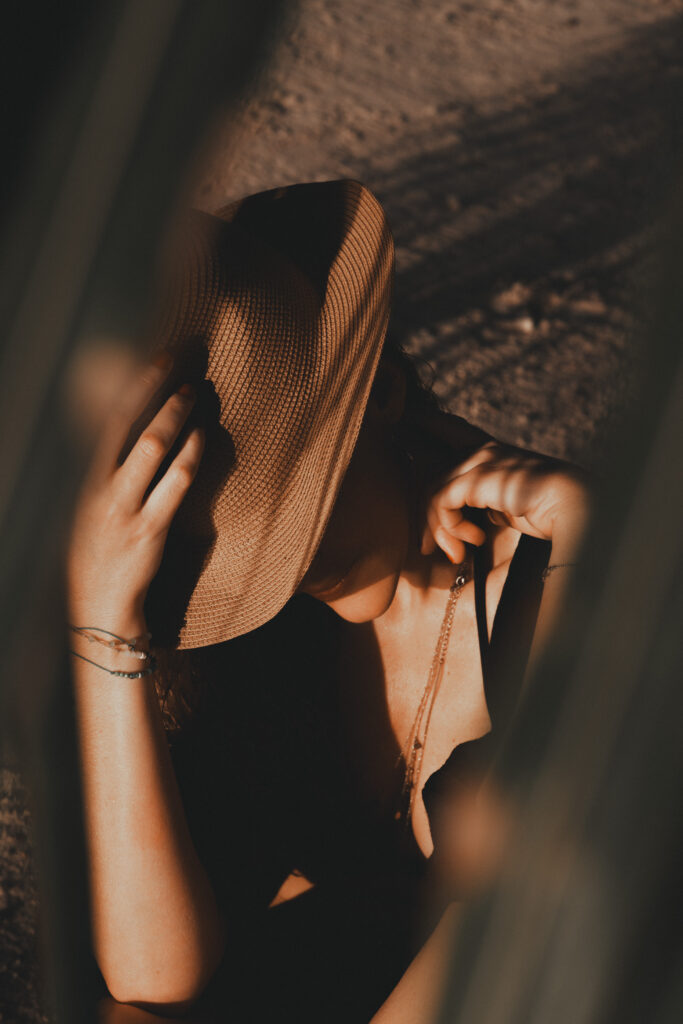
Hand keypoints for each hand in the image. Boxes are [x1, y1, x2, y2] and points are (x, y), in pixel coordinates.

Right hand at [66, 354, 204, 628]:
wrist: (101, 605)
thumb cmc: (100, 553)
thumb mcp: (91, 507)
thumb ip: (107, 469)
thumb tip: (133, 427)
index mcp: (84, 479)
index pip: (106, 419)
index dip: (131, 385)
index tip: (155, 358)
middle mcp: (99, 488)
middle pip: (128, 423)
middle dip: (155, 387)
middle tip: (181, 361)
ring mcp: (124, 508)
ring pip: (152, 447)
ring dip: (176, 414)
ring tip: (195, 390)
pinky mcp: (150, 529)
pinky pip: (174, 483)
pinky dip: (191, 454)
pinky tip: (204, 435)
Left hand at [420, 440, 591, 563]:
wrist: (574, 507)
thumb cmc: (550, 512)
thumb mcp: (507, 504)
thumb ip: (483, 503)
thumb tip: (462, 526)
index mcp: (494, 451)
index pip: (452, 427)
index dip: (429, 423)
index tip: (410, 423)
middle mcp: (483, 450)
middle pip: (430, 460)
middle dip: (421, 502)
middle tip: (428, 545)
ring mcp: (479, 460)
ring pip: (432, 490)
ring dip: (438, 529)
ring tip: (455, 553)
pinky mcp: (475, 477)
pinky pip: (441, 502)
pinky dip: (448, 528)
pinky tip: (468, 544)